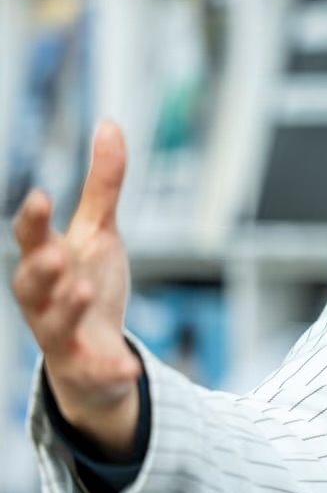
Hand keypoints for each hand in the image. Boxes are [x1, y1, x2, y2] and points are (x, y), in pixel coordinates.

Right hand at [10, 122, 140, 454]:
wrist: (93, 352)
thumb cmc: (88, 284)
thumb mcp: (99, 231)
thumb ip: (103, 184)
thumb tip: (110, 124)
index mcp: (47, 262)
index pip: (32, 239)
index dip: (33, 220)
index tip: (40, 197)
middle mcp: (45, 299)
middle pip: (33, 283)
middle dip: (40, 267)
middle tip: (55, 252)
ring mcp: (63, 334)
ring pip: (55, 324)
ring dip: (66, 308)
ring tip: (83, 291)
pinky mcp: (86, 366)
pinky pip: (95, 368)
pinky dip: (110, 368)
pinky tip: (129, 368)